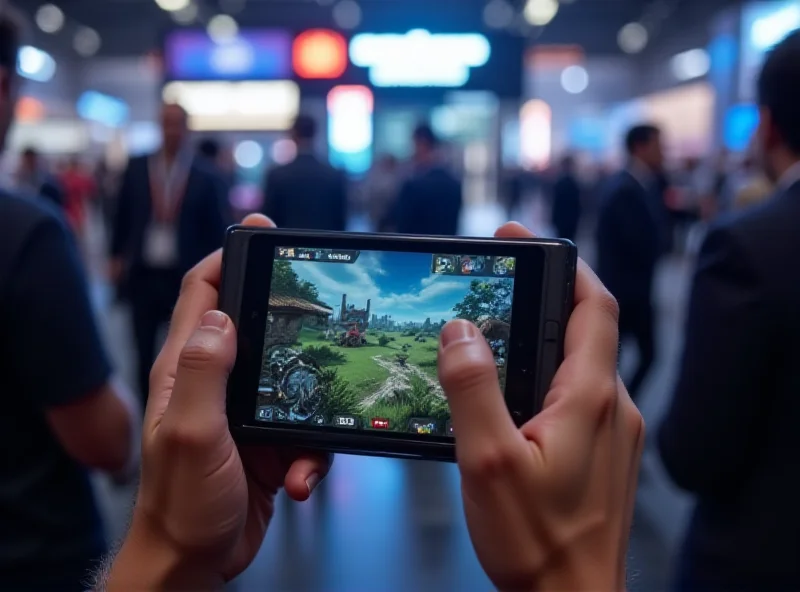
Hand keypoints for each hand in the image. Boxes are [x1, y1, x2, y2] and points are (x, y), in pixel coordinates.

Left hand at [107, 214, 331, 589]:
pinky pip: (306, 429)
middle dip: (292, 320)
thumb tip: (220, 317)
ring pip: (294, 380)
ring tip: (307, 442)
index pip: (201, 295)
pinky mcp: (269, 440)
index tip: (261, 233)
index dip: (227, 256)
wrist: (195, 559)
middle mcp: (215, 382)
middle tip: (326, 314)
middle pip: (256, 326)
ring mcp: (245, 411)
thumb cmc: (181, 503)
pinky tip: (301, 478)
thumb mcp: (192, 434)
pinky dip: (312, 454)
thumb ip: (203, 373)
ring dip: (312, 405)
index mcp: (186, 370)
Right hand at [438, 222, 643, 591]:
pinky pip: (575, 395)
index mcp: (588, 398)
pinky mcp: (602, 452)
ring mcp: (611, 431)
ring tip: (487, 342)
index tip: (519, 238)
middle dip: (538, 297)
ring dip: (537, 340)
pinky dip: (542, 376)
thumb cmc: (537, 543)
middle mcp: (610, 407)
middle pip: (583, 328)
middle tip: (489, 288)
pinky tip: (507, 398)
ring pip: (576, 363)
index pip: (592, 305)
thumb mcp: (487, 462)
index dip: (561, 261)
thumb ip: (473, 389)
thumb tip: (461, 331)